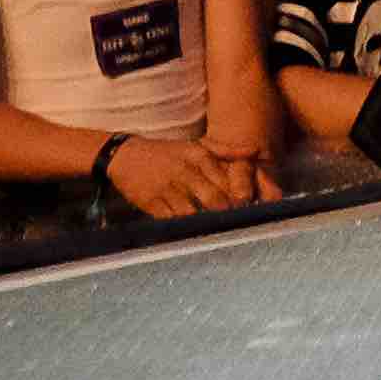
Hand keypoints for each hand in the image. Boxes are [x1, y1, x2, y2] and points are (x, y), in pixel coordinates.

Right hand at [102, 135, 263, 220]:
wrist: (125, 156)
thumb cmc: (168, 154)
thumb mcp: (196, 147)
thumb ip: (227, 151)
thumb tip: (255, 151)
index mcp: (199, 156)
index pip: (227, 181)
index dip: (241, 197)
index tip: (252, 208)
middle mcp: (185, 171)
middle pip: (214, 199)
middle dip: (227, 214)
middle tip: (238, 225)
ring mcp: (167, 188)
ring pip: (193, 212)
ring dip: (206, 223)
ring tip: (219, 231)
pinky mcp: (151, 203)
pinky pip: (171, 220)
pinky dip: (184, 228)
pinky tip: (195, 233)